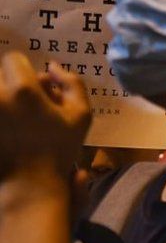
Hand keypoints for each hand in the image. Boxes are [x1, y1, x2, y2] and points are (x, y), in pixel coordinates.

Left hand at [0, 52, 90, 186]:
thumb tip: (53, 67)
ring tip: (14, 115)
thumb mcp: (81, 115)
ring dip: (3, 97)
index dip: (25, 70)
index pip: (13, 58)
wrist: (29, 183)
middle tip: (25, 104)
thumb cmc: (59, 149)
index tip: (34, 87)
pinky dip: (1, 112)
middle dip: (10, 83)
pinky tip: (9, 126)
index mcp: (22, 90)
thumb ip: (72, 83)